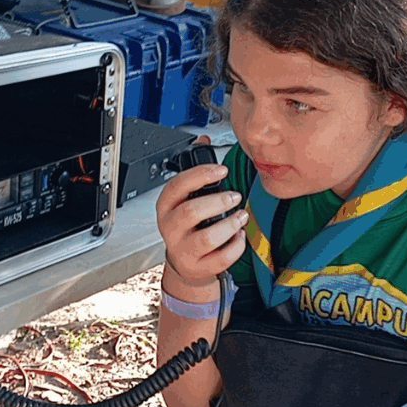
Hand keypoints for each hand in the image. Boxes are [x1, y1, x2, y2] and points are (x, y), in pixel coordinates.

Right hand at [155, 162, 247, 287]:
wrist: (186, 262)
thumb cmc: (188, 227)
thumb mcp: (185, 198)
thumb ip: (196, 171)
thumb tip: (204, 139)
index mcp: (166, 206)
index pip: (177, 186)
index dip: (200, 175)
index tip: (221, 170)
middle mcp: (170, 228)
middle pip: (190, 212)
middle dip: (218, 201)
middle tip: (235, 196)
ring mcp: (182, 249)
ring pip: (205, 238)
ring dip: (228, 225)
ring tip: (241, 217)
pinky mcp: (197, 267)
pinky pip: (219, 259)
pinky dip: (234, 247)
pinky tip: (239, 237)